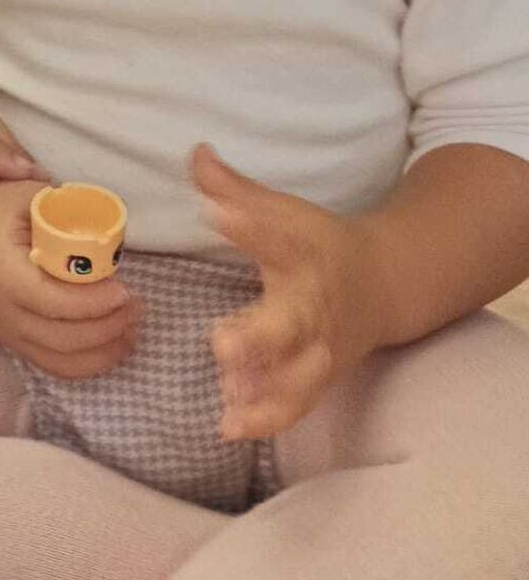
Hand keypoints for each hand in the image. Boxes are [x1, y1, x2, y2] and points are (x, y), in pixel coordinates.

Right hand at [0, 179, 142, 376]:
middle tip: (137, 306)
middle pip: (64, 339)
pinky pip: (53, 366)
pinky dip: (86, 363)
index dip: (95, 303)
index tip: (125, 289)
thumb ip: (65, 210)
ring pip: (61, 361)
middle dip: (108, 328)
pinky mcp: (12, 340)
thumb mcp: (24, 195)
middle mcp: (3, 313)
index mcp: (5, 276)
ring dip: (103, 352)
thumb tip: (109, 232)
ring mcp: (6, 332)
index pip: (56, 303)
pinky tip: (112, 346)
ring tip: (132, 329)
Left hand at [193, 144, 376, 439]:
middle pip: (293, 324)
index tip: (217, 211)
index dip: (250, 223)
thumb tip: (195, 152)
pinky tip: (228, 427)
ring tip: (225, 395)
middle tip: (222, 345)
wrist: (384, 285)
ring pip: (299, 377)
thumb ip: (234, 189)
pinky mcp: (317, 380)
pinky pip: (296, 405)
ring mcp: (321, 350)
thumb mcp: (283, 211)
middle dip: (261, 338)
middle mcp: (316, 307)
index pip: (280, 236)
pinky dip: (267, 420)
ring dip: (263, 389)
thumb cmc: (319, 244)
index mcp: (306, 256)